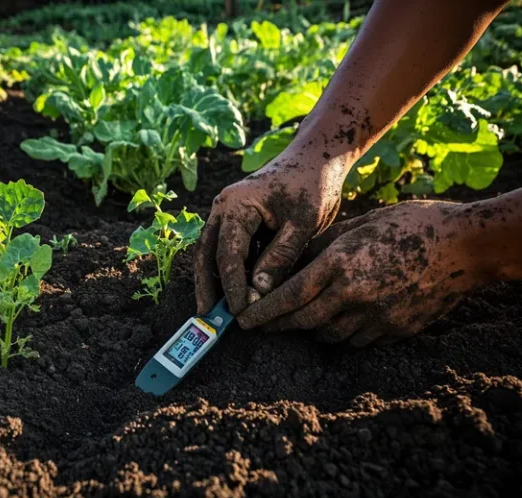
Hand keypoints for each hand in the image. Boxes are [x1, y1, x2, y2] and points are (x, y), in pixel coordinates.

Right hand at [195, 146, 349, 315]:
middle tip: (207, 316)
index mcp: (237, 206)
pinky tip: (233, 291)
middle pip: (206, 253)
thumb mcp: (302, 224)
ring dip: (212, 279)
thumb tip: (258, 291)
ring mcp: (226, 211)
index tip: (239, 311)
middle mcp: (223, 207)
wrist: (316, 157)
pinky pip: (224, 247)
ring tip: (215, 310)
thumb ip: (280, 256)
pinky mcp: (235, 218)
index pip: (228, 254)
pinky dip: (226, 269)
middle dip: (205, 286)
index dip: (232, 285)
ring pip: (210, 251)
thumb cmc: (311, 186)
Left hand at [237, 201, 484, 345]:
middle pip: (303, 320)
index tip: (244, 318)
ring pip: (329, 334)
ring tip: (300, 318)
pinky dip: (342, 332)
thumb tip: (293, 265)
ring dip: (310, 328)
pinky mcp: (396, 330)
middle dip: (277, 325)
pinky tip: (339, 320)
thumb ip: (325, 248)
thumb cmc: (410, 223)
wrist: (465, 245)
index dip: (263, 310)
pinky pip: (358, 340)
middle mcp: (355, 294)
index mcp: (342, 263)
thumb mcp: (359, 225)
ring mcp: (378, 316)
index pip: (290, 295)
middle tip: (261, 325)